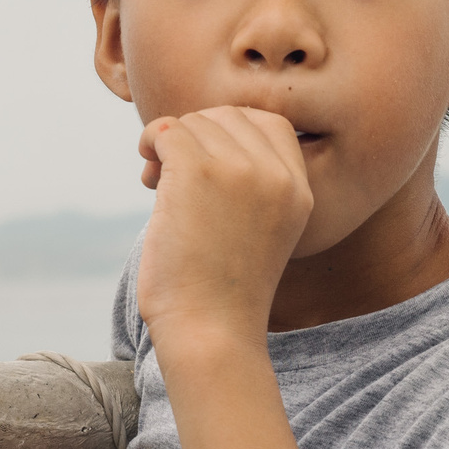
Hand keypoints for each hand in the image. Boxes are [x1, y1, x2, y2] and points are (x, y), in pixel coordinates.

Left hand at [136, 106, 314, 361]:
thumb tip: (193, 132)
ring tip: (156, 181)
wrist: (210, 331)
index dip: (230, 132)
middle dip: (196, 135)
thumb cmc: (222, 290)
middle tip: (170, 172)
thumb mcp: (258, 229)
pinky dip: (151, 141)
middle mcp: (277, 174)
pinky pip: (168, 129)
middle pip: (230, 116)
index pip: (271, 123)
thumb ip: (248, 183)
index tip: (206, 161)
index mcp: (300, 190)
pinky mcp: (199, 170)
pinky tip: (147, 172)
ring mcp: (240, 169)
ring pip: (195, 122)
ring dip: (169, 144)